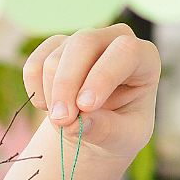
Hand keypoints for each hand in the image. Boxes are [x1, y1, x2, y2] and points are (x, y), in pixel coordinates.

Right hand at [23, 24, 161, 163]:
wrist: (98, 129)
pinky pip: (35, 63)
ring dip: (52, 94)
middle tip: (62, 121)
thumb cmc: (120, 130)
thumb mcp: (124, 138)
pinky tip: (48, 108)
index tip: (85, 106)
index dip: (103, 76)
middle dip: (67, 83)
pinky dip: (35, 90)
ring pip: (56, 56)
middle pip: (84, 43)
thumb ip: (107, 130)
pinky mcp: (56, 48)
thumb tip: (79, 122)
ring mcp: (83, 40)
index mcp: (143, 59)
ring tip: (63, 123)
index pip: (125, 51)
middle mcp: (114, 40)